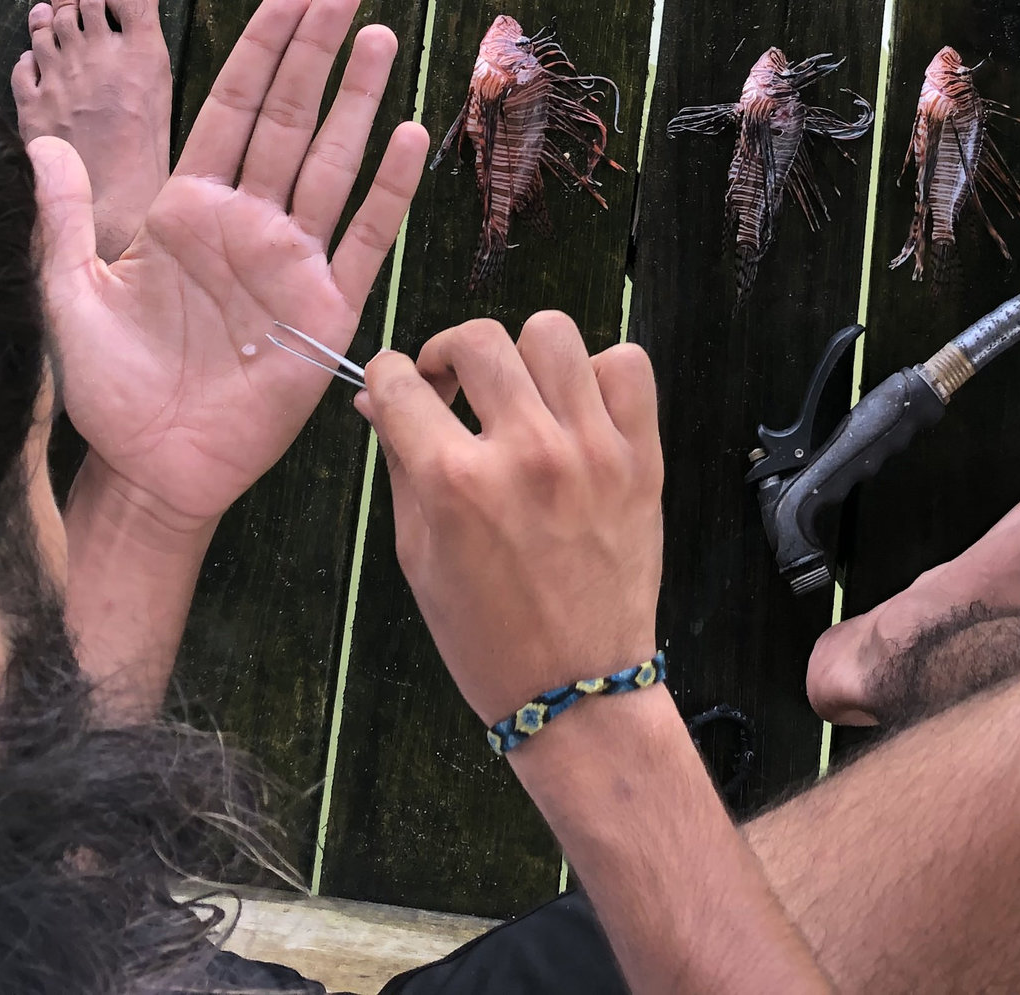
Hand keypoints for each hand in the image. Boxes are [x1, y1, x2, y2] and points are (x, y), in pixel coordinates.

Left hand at [34, 0, 429, 530]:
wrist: (155, 468)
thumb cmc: (110, 388)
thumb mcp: (68, 295)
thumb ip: (62, 218)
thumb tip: (40, 140)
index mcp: (185, 209)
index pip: (230, 111)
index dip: (259, 53)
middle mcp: (245, 222)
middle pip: (289, 120)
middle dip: (315, 53)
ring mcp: (291, 261)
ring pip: (332, 164)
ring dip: (358, 101)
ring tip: (381, 38)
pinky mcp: (326, 309)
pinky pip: (364, 238)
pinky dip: (388, 189)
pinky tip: (410, 137)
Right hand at [357, 312, 662, 725]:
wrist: (576, 687)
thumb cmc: (484, 633)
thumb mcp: (417, 553)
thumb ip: (399, 463)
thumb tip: (378, 396)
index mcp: (455, 482)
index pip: (401, 381)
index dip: (388, 377)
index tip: (399, 387)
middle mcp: (525, 452)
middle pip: (477, 339)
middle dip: (449, 354)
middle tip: (454, 391)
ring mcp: (591, 449)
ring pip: (552, 333)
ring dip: (524, 357)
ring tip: (521, 396)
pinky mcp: (642, 457)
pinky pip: (627, 365)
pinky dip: (599, 375)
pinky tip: (578, 411)